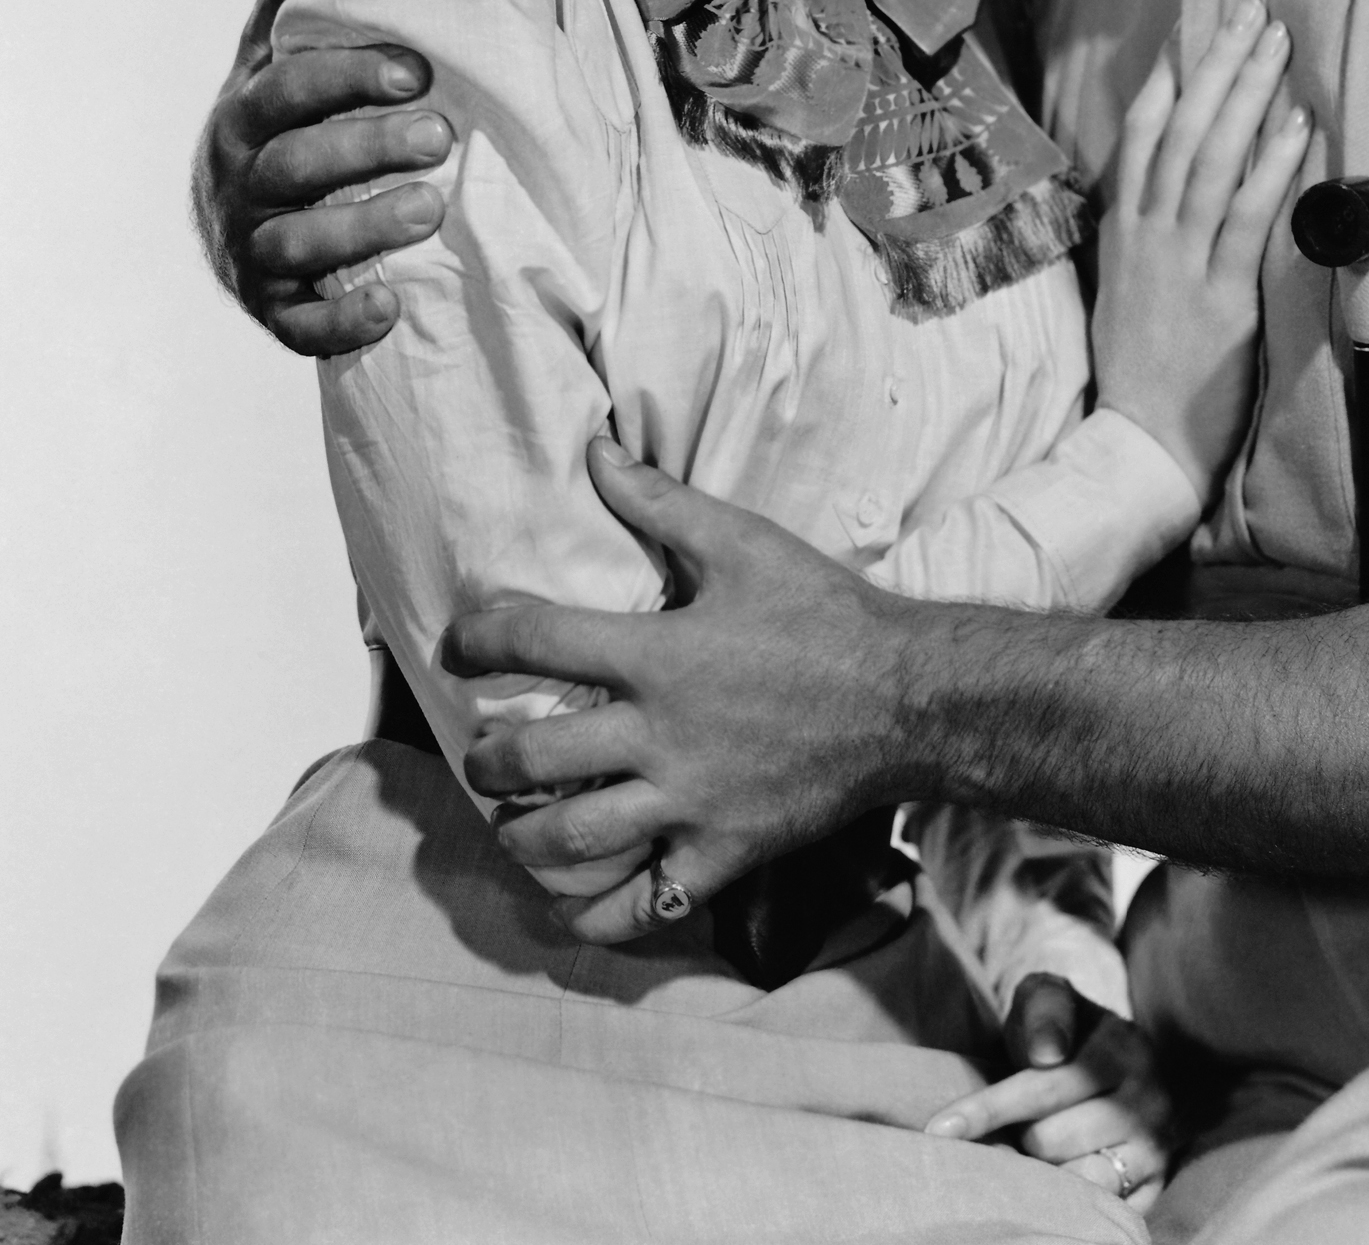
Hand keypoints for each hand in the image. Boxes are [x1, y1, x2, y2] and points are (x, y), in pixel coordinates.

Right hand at [194, 0, 456, 354]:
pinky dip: (341, 321)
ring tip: (431, 210)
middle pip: (295, 164)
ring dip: (363, 228)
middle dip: (367, 147)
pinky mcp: (270, 310)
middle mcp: (239, 183)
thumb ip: (291, 9)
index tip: (419, 69)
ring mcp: (250, 251)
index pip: (289, 89)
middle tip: (442, 136)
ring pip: (297, 246)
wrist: (226, 231)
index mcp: (244, 115)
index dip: (349, 77)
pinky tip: (392, 306)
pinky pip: (299, 326)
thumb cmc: (271, 133)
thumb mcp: (268, 69)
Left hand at [444, 437, 906, 941]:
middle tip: (482, 760)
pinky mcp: (722, 854)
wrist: (910, 699)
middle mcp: (660, 735)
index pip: (538, 642)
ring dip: (522, 837)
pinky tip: (571, 908)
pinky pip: (642, 903)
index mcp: (658, 654)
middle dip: (489, 763)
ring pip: (572, 840)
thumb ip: (661, 502)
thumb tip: (597, 451)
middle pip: (535, 761)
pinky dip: (595, 916)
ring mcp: (689, 802)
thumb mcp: (745, 543)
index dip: (481, 641)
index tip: (458, 648)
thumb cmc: (826, 614)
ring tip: (513, 826)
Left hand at [923, 974, 1171, 1211]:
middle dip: (1019, 1138)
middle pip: (1051, 1141)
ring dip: (1043, 1174)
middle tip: (1013, 1131)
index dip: (987, 1110)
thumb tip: (1046, 1053)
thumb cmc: (1066, 1032)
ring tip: (1034, 1156)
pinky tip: (1055, 1191)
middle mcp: (1148, 1100)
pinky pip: (1104, 1212)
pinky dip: (1072, 1205)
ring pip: (1078, 1181)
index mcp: (1122, 1048)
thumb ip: (1043, 1011)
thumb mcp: (1048, 998)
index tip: (939, 1132)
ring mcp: (1156, 1148)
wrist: (1116, 1063)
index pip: (1042, 1087)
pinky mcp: (1156, 1187)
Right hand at [1091, 0, 1308, 502]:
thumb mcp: (1127, 287)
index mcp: (1123, 227)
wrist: (1138, 440)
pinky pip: (1244, 215)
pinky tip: (1296, 125)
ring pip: (1210, 156)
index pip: (1142, 131)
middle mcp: (1146, 231)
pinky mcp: (1218, 293)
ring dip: (1246, 92)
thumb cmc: (1140, 368)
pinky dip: (1271, 164)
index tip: (1196, 23)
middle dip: (1218, 61)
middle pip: (1182, 126)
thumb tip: (1170, 188)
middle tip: (1252, 8)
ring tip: (1277, 43)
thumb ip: (1146, 233)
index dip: (1170, 73)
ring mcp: (1179, 259)